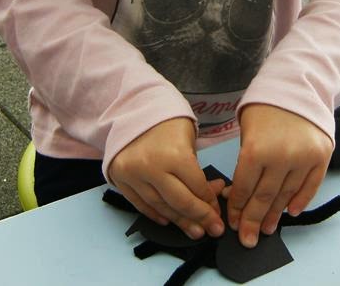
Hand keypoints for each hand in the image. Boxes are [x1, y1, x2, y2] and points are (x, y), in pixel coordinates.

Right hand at [108, 117, 225, 239]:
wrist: (134, 108)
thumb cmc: (168, 123)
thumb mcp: (189, 140)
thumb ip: (198, 171)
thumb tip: (211, 198)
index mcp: (175, 155)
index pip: (196, 188)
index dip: (209, 204)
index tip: (218, 214)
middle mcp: (152, 167)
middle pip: (180, 202)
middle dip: (199, 218)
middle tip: (212, 230)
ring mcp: (134, 175)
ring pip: (160, 206)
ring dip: (179, 221)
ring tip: (194, 230)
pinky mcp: (120, 178)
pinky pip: (140, 203)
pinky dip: (155, 213)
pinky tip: (168, 220)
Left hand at [224, 104, 332, 247]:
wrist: (298, 86)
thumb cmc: (266, 107)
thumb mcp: (247, 130)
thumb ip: (245, 162)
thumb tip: (238, 194)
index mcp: (256, 149)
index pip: (244, 187)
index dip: (237, 207)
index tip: (233, 222)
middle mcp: (281, 157)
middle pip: (264, 197)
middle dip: (253, 220)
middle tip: (247, 239)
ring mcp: (304, 158)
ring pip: (287, 195)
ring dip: (275, 215)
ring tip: (266, 229)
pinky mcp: (322, 157)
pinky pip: (310, 186)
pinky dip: (300, 201)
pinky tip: (290, 212)